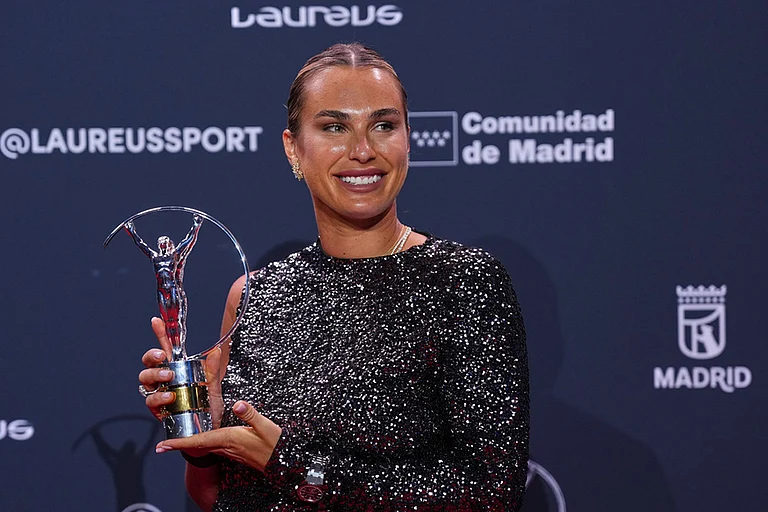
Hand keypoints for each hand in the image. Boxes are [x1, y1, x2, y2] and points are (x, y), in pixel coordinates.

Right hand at [138, 317, 224, 425]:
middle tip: (161, 356)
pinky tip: (170, 397)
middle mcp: (165, 381)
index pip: (166, 349)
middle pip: (149, 363)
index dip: (161, 334)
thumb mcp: (213, 386)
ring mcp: (160, 395)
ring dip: (154, 375)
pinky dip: (158, 397)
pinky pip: (151, 401)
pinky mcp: (158, 411)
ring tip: (168, 377)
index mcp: (178, 370)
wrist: (208, 432)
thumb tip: (216, 350)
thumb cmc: (209, 407)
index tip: (156, 321)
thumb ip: (212, 369)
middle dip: (151, 356)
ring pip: (145, 380)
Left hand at [156, 400, 281, 472]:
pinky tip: (202, 437)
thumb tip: (238, 404)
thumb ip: (250, 415)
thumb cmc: (275, 446)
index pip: (199, 441)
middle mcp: (226, 446)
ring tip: (177, 439)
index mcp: (229, 439)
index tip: (162, 446)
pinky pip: (212, 446)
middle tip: (162, 444)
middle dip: (179, 444)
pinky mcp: (234, 451)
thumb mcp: (266, 427)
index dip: (179, 443)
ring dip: (189, 443)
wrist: (282, 463)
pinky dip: (202, 443)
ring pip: (204, 446)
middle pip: (197, 445)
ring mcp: (229, 451)